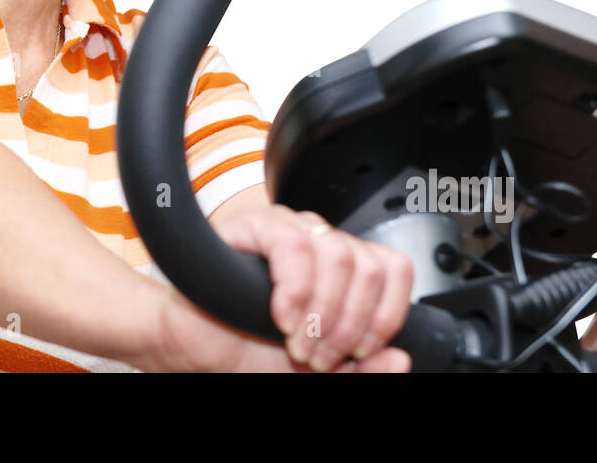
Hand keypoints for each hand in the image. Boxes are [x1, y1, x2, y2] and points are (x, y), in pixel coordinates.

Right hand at [210, 204, 413, 371]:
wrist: (195, 346)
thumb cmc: (250, 352)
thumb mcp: (320, 373)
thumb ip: (362, 371)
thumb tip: (401, 357)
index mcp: (345, 271)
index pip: (395, 269)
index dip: (385, 316)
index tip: (358, 352)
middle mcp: (322, 243)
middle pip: (370, 268)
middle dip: (349, 325)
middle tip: (319, 356)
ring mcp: (291, 230)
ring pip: (339, 255)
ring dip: (321, 313)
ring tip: (296, 342)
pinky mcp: (256, 225)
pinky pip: (294, 245)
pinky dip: (295, 290)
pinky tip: (281, 317)